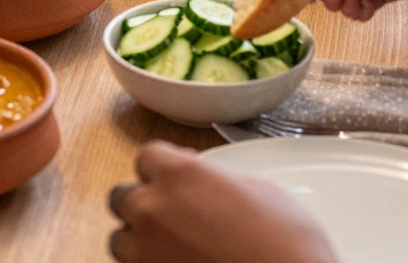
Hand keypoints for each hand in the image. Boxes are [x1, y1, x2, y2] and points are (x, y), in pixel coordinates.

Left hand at [108, 141, 335, 262]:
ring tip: (171, 248)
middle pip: (124, 197)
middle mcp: (153, 209)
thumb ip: (214, 182)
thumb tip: (206, 188)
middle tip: (174, 216)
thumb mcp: (258, 191)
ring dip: (139, 241)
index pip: (147, 156)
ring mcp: (145, 252)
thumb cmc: (288, 244)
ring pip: (120, 240)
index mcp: (180, 175)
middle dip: (145, 203)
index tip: (177, 177)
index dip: (162, 166)